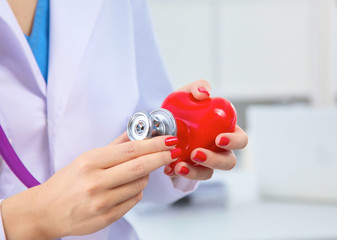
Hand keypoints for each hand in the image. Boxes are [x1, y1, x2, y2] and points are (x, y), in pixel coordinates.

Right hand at [1, 134, 179, 239]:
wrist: (46, 212)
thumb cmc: (66, 182)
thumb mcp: (86, 159)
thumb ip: (114, 146)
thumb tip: (136, 133)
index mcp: (90, 162)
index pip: (130, 150)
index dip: (154, 144)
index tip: (169, 140)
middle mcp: (96, 182)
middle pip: (140, 167)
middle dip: (161, 157)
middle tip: (173, 151)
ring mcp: (102, 202)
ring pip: (140, 185)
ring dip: (145, 176)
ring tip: (136, 172)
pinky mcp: (106, 217)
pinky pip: (134, 200)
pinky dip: (136, 191)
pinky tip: (127, 187)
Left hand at [164, 79, 247, 179]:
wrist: (160, 121)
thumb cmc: (182, 107)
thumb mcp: (187, 94)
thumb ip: (197, 87)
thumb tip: (204, 93)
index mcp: (226, 130)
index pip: (240, 140)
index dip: (234, 141)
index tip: (219, 139)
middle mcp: (219, 149)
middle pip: (228, 161)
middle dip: (215, 160)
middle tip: (196, 153)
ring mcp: (205, 161)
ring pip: (209, 173)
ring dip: (196, 172)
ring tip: (180, 166)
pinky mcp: (190, 169)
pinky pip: (190, 176)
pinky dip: (180, 174)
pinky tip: (169, 169)